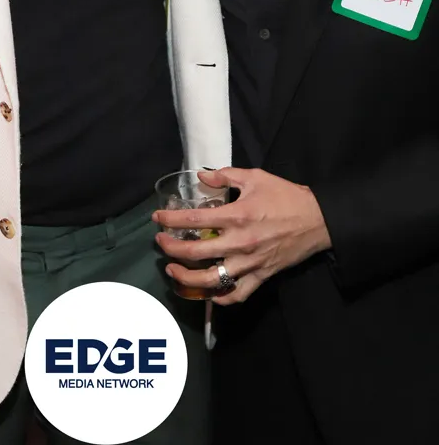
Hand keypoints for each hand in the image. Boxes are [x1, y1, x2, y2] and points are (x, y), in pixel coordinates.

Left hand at [153, 167, 330, 304]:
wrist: (317, 220)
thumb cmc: (285, 196)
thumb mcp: (255, 177)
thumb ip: (225, 176)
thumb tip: (200, 177)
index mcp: (237, 215)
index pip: (195, 219)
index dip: (171, 219)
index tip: (157, 218)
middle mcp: (240, 242)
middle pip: (196, 252)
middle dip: (172, 248)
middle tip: (160, 243)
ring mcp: (250, 263)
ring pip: (211, 279)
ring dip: (186, 277)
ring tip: (173, 270)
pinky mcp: (261, 277)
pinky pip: (237, 294)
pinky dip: (220, 297)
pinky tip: (207, 292)